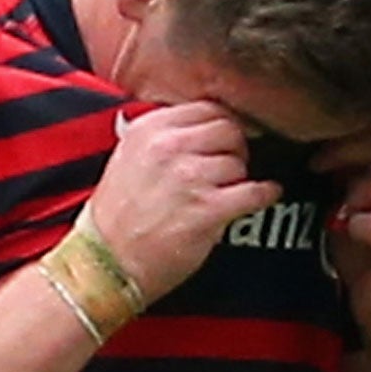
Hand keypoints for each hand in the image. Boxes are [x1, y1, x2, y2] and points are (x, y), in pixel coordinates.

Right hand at [85, 102, 280, 301]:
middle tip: (232, 165)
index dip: (222, 125)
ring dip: (240, 178)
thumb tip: (201, 129)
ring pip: (238, 162)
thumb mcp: (127, 159)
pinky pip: (254, 192)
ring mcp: (189, 177)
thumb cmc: (115, 219)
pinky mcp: (207, 209)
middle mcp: (169, 147)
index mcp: (149, 129)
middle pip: (228, 130)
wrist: (105, 263)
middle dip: (235, 148)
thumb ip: (162, 138)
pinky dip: (264, 194)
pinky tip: (265, 196)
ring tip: (230, 192)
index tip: (226, 139)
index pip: (206, 109)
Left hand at [314, 130, 370, 351]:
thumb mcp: (356, 197)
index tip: (317, 145)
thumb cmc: (369, 249)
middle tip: (317, 168)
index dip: (353, 130)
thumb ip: (351, 164)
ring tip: (341, 214)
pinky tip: (350, 234)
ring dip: (352, 195)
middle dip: (347, 152)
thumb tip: (319, 129)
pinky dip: (358, 225)